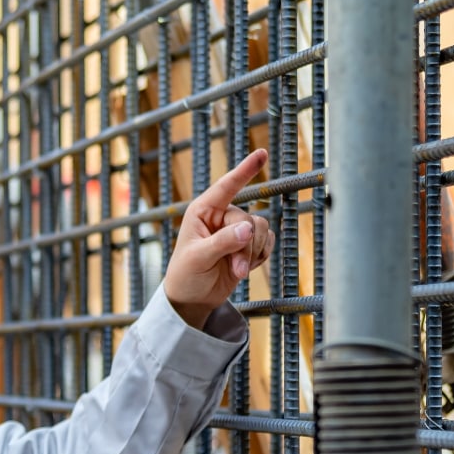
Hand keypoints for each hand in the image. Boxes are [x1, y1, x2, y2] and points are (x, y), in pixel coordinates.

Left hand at [164, 148, 274, 327]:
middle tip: (235, 269)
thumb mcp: (199, 258)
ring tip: (237, 272)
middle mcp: (220, 216)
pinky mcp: (248, 245)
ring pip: (260, 230)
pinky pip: (267, 242)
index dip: (244, 170)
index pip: (226, 186)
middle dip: (244, 247)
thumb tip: (248, 228)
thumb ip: (223, 242)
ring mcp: (235, 230)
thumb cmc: (186, 275)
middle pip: (248, 219)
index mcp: (202, 211)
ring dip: (252, 254)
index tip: (262, 154)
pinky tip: (245, 268)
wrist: (193, 299)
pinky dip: (260, 257)